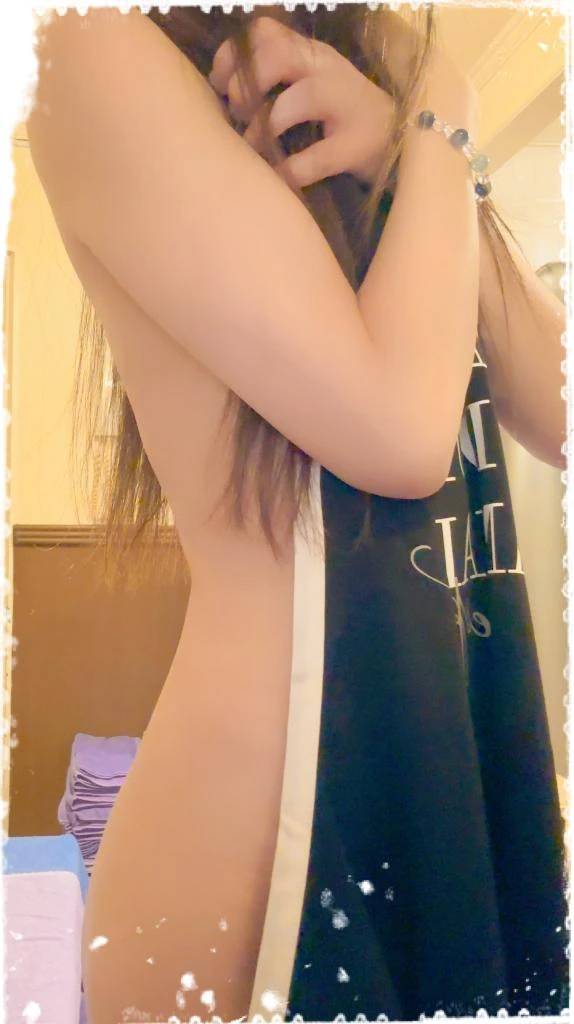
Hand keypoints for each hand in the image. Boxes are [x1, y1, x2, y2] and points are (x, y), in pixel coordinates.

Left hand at [208, 15, 395, 189]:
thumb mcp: (308, 83)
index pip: (265, 32)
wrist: (397, 141)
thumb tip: (223, 95)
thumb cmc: (340, 115)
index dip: (233, 54)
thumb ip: (274, 78)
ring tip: (255, 145)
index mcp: (310, 53)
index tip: (218, 84)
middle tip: (239, 113)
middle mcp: (327, 70)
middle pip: (278, 54)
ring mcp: (346, 105)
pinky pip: (314, 159)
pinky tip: (278, 176)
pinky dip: (289, 170)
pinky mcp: (355, 146)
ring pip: (301, 97)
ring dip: (267, 123)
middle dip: (247, 84)